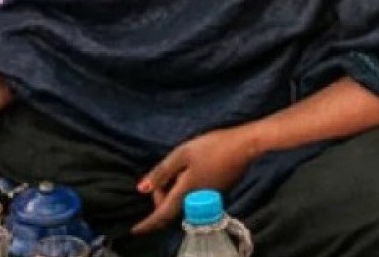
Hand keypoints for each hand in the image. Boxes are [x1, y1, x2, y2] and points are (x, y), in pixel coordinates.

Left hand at [131, 126, 260, 234]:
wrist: (243, 147)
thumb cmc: (211, 147)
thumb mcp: (181, 154)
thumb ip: (161, 172)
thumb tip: (141, 189)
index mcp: (184, 192)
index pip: (162, 214)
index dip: (147, 223)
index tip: (135, 231)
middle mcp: (195, 201)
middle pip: (171, 207)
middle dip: (161, 196)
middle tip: (162, 174)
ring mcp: (207, 198)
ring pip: (182, 202)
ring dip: (173, 192)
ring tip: (177, 169)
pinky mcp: (216, 193)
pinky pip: (193, 197)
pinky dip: (184, 189)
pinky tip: (189, 170)